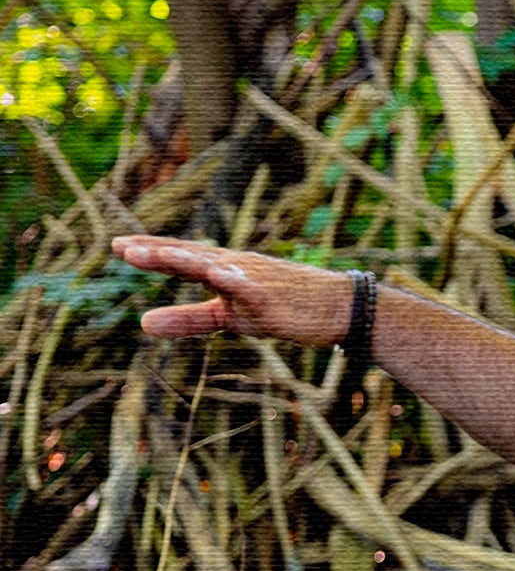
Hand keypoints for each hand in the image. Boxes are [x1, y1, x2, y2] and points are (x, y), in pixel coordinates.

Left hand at [112, 236, 353, 346]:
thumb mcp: (231, 319)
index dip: (151, 252)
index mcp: (223, 272)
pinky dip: (234, 280)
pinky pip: (250, 288)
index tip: (118, 246)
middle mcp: (235, 268)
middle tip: (122, 248)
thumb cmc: (286, 309)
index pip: (181, 259)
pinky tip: (218, 275)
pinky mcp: (273, 297)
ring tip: (155, 254)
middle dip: (158, 253)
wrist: (339, 308)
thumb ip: (188, 320)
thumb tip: (142, 324)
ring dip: (186, 259)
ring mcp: (254, 280)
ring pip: (214, 266)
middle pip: (190, 258)